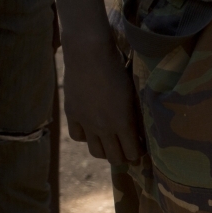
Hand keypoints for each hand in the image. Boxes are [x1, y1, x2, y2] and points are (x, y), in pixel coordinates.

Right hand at [61, 39, 143, 163]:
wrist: (89, 54)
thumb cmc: (118, 69)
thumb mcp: (132, 94)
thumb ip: (134, 115)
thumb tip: (137, 130)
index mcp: (123, 122)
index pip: (132, 153)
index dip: (137, 154)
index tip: (139, 149)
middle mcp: (104, 127)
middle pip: (114, 158)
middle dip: (122, 157)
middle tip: (126, 150)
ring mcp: (86, 122)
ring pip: (96, 152)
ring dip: (104, 151)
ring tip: (109, 143)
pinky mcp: (72, 114)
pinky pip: (77, 136)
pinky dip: (85, 137)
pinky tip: (90, 130)